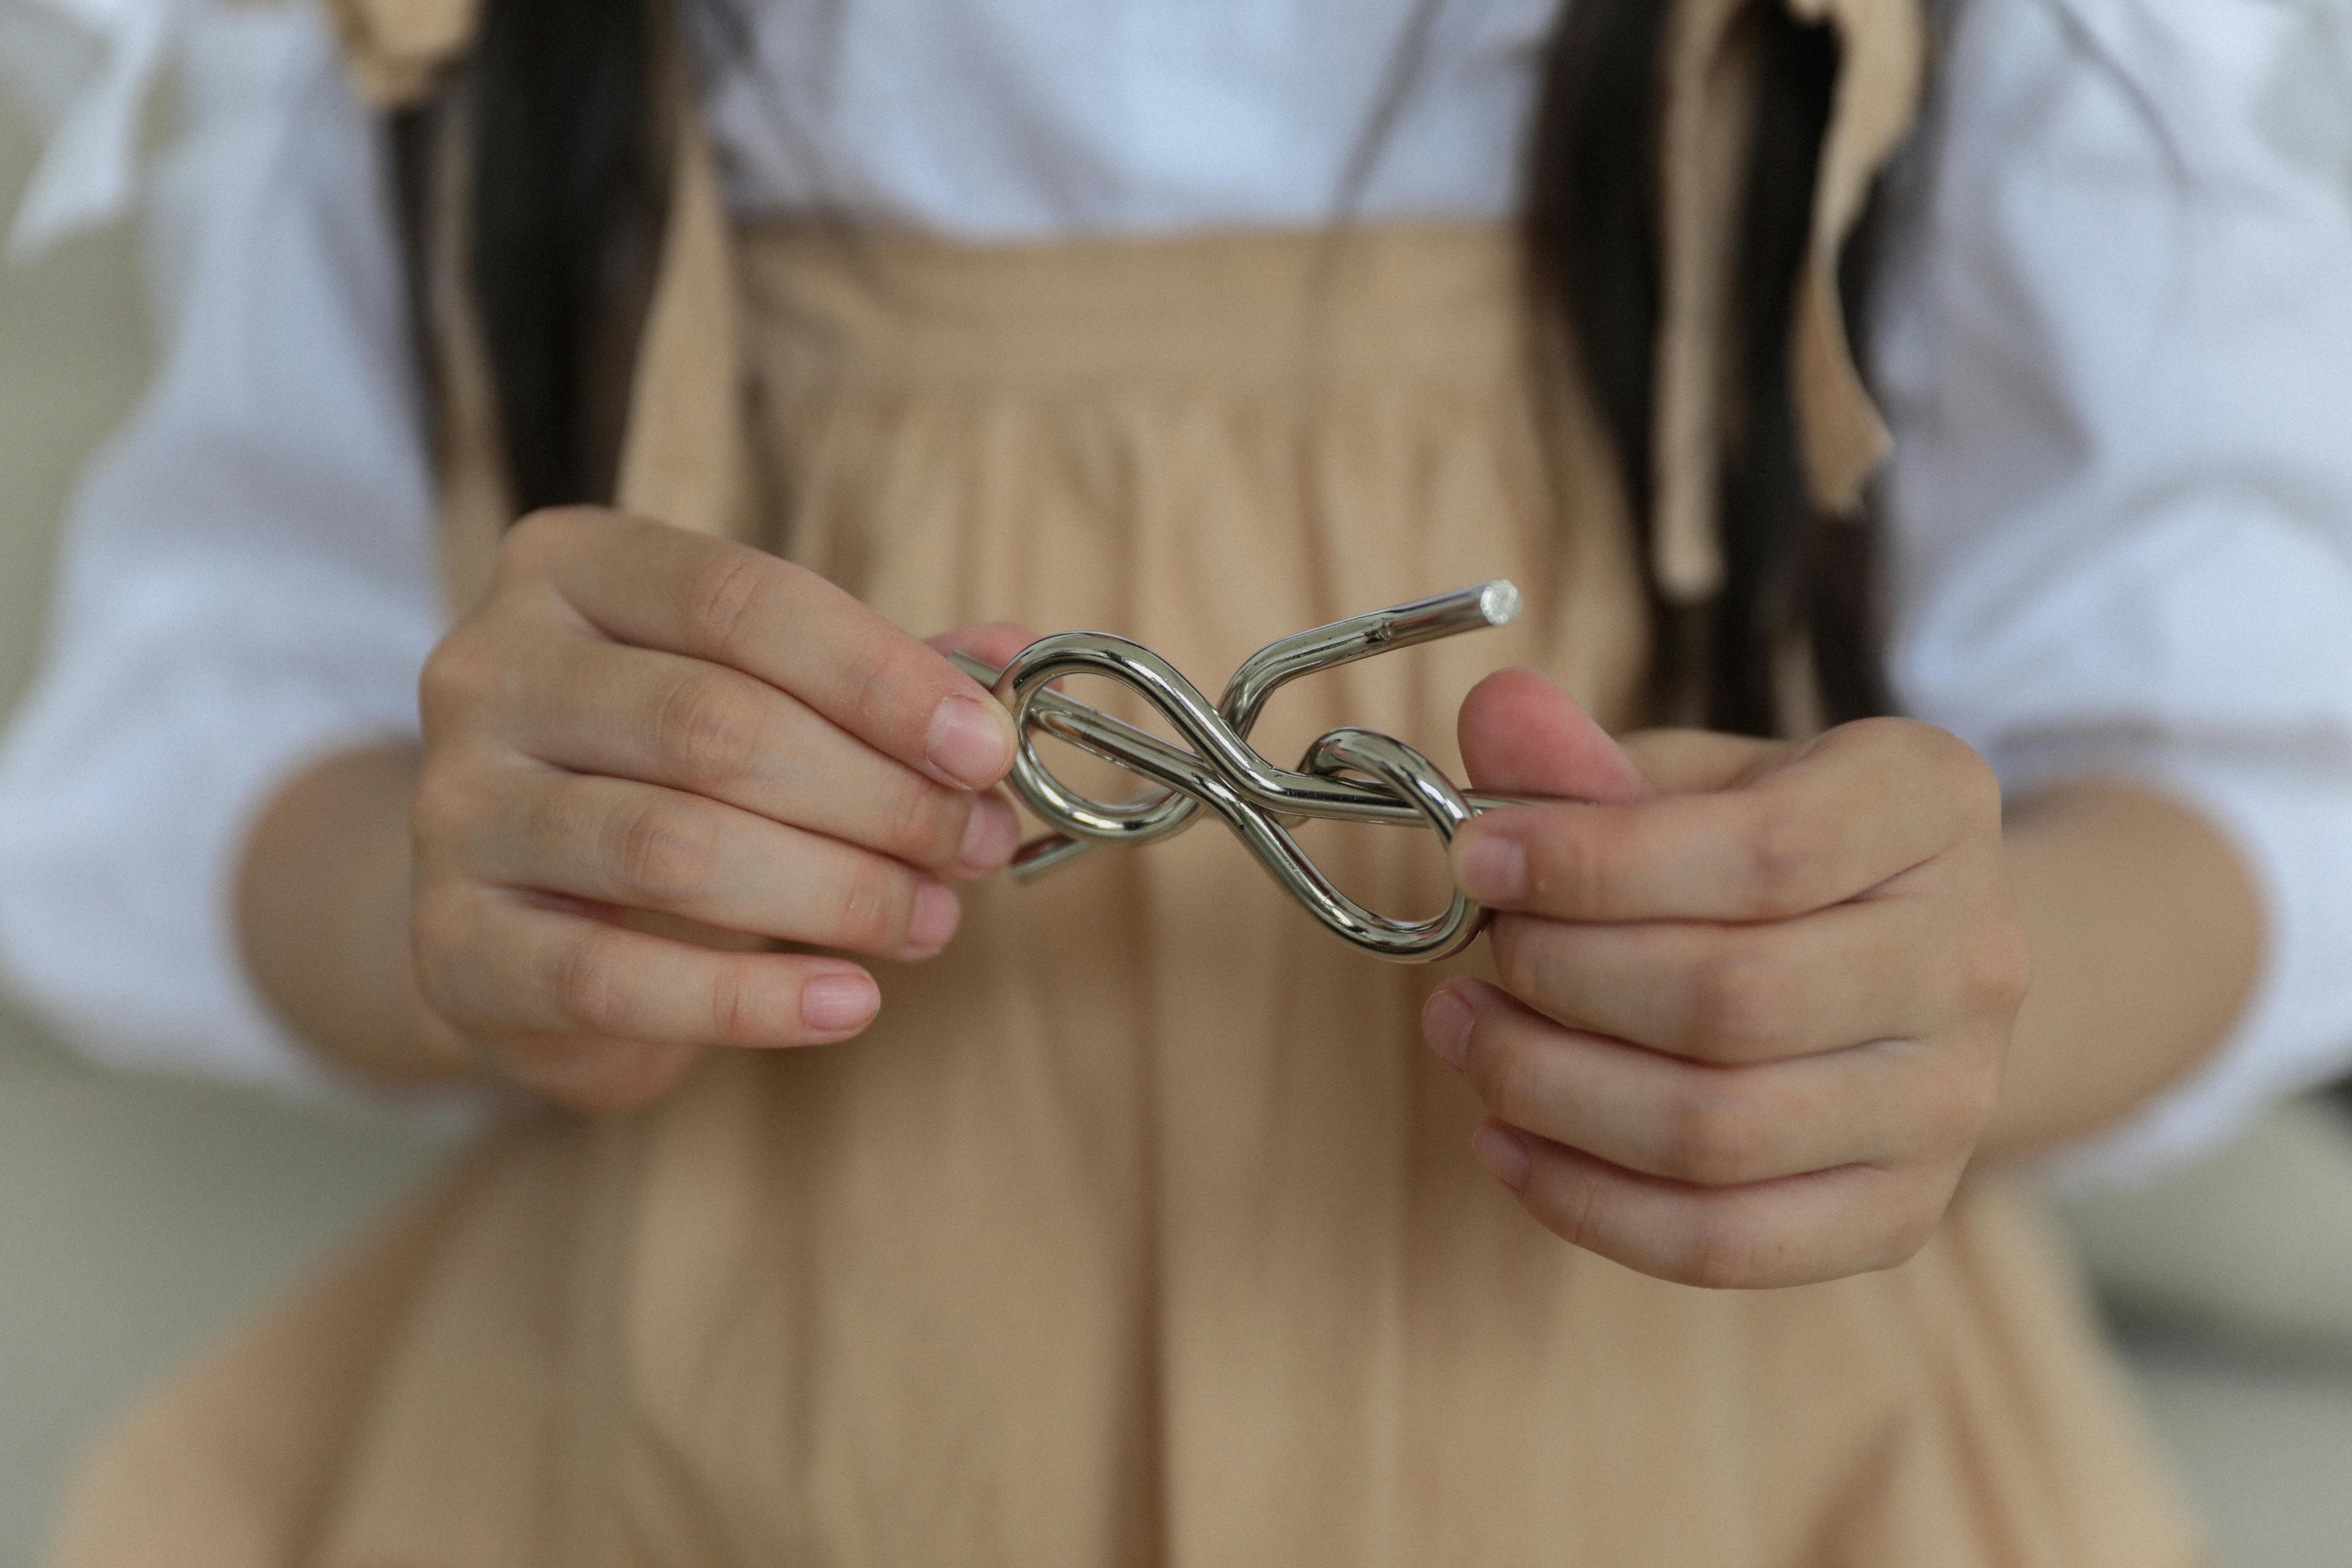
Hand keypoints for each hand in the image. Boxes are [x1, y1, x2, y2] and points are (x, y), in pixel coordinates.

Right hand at [410, 507, 1032, 1112]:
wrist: (522, 911)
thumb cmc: (668, 777)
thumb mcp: (771, 696)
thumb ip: (887, 674)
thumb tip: (1022, 660)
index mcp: (570, 569)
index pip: (742, 599)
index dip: (880, 676)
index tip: (985, 749)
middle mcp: (487, 669)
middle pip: (712, 724)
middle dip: (876, 795)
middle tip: (973, 848)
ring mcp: (453, 810)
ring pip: (671, 847)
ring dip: (835, 891)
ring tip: (929, 922)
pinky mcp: (451, 946)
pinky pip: (616, 979)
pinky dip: (752, 999)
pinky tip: (849, 1003)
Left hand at [1421, 669, 2026, 1287]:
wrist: (1894, 958)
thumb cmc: (1759, 853)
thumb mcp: (1686, 776)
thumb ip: (1582, 758)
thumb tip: (1495, 714)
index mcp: (1933, 804)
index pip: (1768, 852)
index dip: (1594, 864)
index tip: (1475, 858)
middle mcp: (1975, 957)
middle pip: (1734, 1001)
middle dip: (1562, 980)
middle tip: (1475, 954)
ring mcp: (1951, 1103)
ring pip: (1717, 1133)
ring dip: (1551, 1090)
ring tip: (1466, 1033)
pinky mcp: (1900, 1214)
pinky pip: (1723, 1242)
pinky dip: (1585, 1202)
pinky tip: (1503, 1141)